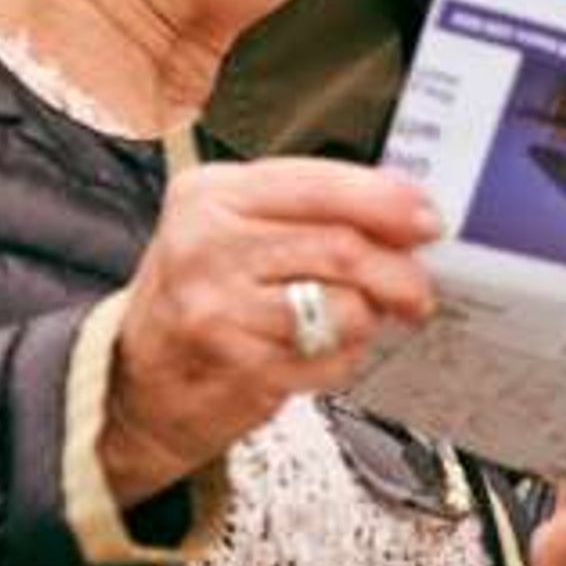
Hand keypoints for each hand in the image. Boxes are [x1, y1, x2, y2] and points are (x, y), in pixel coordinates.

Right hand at [98, 159, 439, 505]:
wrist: (136, 379)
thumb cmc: (200, 293)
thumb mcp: (233, 224)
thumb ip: (309, 208)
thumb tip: (406, 206)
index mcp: (211, 194)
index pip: (319, 185)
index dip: (387, 202)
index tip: (429, 220)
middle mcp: (207, 245)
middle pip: (343, 248)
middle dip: (399, 271)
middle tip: (417, 289)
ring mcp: (220, 310)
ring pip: (346, 307)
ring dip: (369, 318)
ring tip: (353, 319)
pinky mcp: (240, 367)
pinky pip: (331, 359)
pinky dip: (344, 357)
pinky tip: (319, 351)